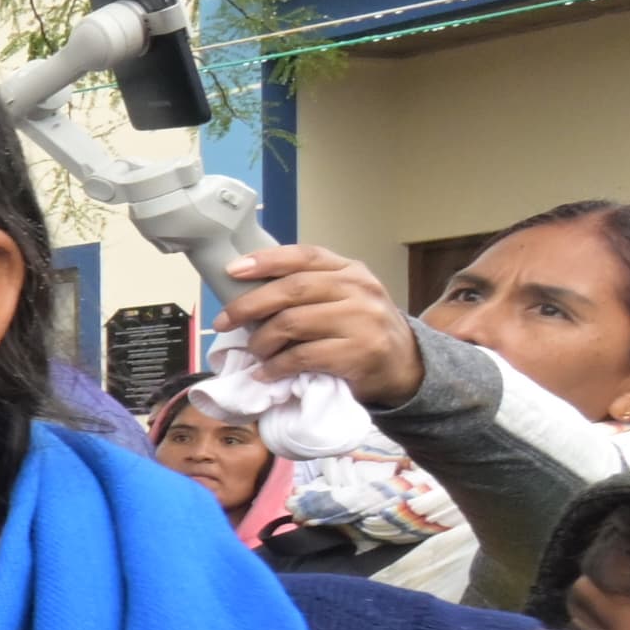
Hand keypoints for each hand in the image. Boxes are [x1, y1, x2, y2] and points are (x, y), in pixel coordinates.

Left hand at [217, 245, 427, 408]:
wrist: (405, 366)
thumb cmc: (360, 331)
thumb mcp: (341, 299)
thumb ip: (307, 290)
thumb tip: (245, 293)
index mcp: (350, 270)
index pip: (304, 256)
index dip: (266, 261)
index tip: (232, 270)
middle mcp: (359, 289)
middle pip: (293, 289)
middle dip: (249, 305)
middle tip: (224, 321)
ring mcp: (362, 319)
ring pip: (293, 323)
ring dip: (262, 341)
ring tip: (254, 352)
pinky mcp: (359, 352)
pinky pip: (303, 357)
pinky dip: (276, 367)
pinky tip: (266, 373)